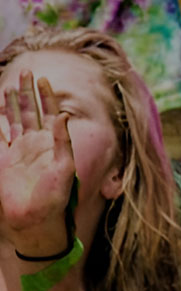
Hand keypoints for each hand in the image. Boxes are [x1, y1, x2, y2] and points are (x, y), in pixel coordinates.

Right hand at [0, 75, 76, 255]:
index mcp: (53, 142)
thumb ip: (63, 140)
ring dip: (12, 103)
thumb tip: (63, 114)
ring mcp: (18, 150)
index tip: (43, 78)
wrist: (34, 218)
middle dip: (28, 92)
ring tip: (11, 86)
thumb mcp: (65, 167)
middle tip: (27, 72)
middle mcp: (36, 143)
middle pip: (31, 111)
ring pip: (14, 120)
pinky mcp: (4, 160)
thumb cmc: (55, 196)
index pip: (51, 112)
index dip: (47, 96)